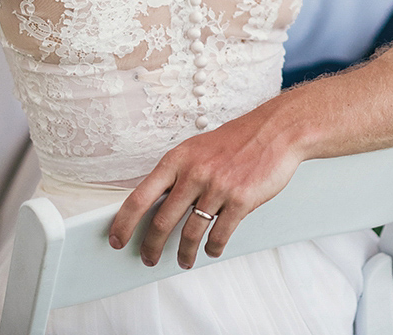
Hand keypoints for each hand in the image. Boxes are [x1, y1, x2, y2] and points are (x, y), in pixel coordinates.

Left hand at [108, 109, 304, 269]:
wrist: (275, 131)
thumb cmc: (236, 140)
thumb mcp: (197, 148)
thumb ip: (178, 173)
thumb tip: (156, 204)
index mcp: (177, 159)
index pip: (140, 196)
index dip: (124, 222)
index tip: (117, 239)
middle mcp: (194, 173)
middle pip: (162, 221)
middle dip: (151, 247)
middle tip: (149, 258)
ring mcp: (217, 187)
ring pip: (190, 232)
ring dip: (184, 253)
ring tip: (184, 260)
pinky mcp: (240, 200)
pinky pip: (220, 234)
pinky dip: (213, 248)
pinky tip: (211, 249)